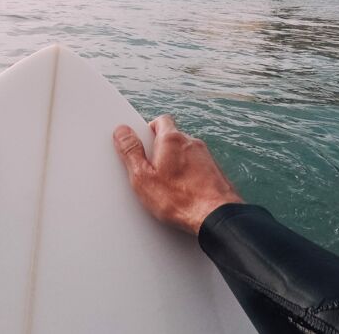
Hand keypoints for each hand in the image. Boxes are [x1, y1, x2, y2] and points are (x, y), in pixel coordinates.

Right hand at [113, 115, 242, 234]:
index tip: (140, 143)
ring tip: (165, 186)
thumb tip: (122, 131)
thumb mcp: (143, 177)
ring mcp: (206, 157)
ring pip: (185, 154)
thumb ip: (131, 152)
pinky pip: (196, 168)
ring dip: (175, 164)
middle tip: (149, 170)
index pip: (160, 121)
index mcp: (172, 139)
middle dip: (160, 150)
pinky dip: (188, 176)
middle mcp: (192, 143)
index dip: (148, 130)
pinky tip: (181, 193)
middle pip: (172, 138)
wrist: (216, 217)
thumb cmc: (179, 199)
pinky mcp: (215, 172)